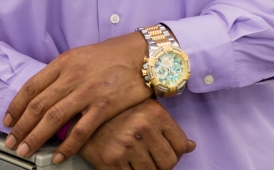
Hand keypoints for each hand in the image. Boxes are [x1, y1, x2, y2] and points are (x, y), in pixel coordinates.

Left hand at [3, 32, 151, 160]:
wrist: (143, 54)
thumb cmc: (113, 55)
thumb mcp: (81, 56)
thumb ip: (61, 73)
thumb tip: (43, 94)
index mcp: (64, 63)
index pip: (31, 87)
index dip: (15, 106)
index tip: (8, 121)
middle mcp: (72, 76)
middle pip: (38, 106)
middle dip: (21, 127)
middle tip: (12, 143)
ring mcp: (88, 91)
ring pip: (54, 118)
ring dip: (36, 137)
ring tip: (26, 151)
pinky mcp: (105, 105)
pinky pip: (81, 130)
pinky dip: (67, 146)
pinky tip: (58, 156)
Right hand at [78, 99, 195, 169]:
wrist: (82, 114)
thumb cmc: (119, 112)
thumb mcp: (147, 110)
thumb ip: (168, 128)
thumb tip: (191, 146)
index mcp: (156, 114)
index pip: (180, 146)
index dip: (177, 153)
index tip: (168, 151)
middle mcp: (143, 129)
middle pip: (169, 163)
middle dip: (163, 165)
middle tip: (153, 159)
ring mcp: (127, 146)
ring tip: (139, 160)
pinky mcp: (111, 161)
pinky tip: (128, 165)